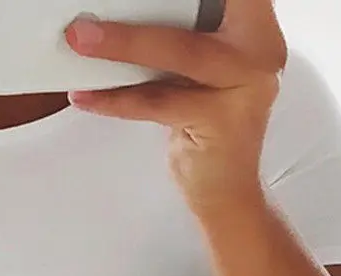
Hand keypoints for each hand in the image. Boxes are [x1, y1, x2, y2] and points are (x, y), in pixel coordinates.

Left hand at [64, 1, 286, 212]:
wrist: (225, 192)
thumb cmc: (207, 126)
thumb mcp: (198, 70)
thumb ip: (178, 35)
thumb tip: (113, 14)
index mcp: (254, 27)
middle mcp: (259, 51)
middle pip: (201, 8)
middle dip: (144, 8)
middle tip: (93, 13)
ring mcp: (246, 86)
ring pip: (179, 52)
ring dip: (122, 45)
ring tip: (81, 40)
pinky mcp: (222, 121)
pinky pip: (160, 102)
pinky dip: (118, 99)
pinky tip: (88, 96)